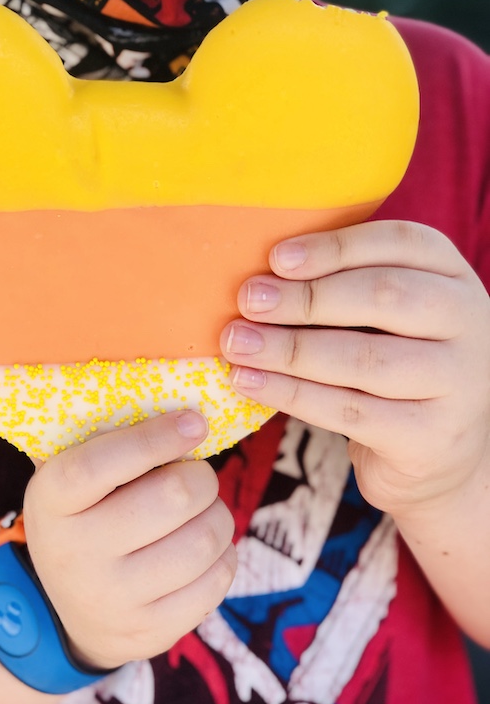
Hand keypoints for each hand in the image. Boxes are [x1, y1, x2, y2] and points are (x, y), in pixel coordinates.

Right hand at [22, 411, 236, 669]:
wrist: (71, 613)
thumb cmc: (86, 519)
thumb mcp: (75, 480)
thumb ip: (111, 441)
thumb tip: (183, 406)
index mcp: (51, 501)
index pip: (100, 463)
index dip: (155, 438)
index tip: (194, 422)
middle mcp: (74, 554)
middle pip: (173, 497)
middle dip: (200, 478)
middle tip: (195, 477)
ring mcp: (112, 600)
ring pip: (204, 540)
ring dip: (218, 515)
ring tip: (201, 513)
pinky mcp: (149, 633)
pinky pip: (217, 582)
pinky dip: (224, 555)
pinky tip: (204, 549)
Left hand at [221, 220, 489, 516]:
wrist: (437, 460)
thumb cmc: (392, 374)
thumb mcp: (385, 322)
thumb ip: (342, 290)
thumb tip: (260, 276)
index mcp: (453, 278)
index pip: (402, 244)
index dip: (336, 247)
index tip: (276, 258)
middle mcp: (470, 322)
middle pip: (385, 296)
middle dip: (307, 297)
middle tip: (248, 300)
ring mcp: (459, 383)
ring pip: (363, 358)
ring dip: (289, 349)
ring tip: (237, 344)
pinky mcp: (430, 437)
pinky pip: (348, 412)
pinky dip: (290, 394)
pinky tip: (248, 383)